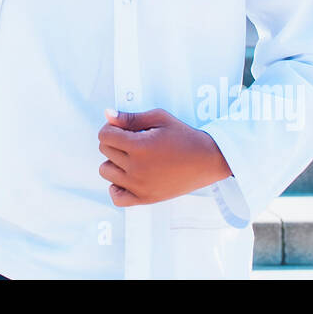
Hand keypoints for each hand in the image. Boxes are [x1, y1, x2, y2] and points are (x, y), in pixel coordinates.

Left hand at [98, 107, 231, 205]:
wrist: (208, 160)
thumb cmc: (185, 137)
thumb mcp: (159, 119)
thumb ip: (131, 118)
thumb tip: (107, 115)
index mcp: (139, 147)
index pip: (105, 135)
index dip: (111, 128)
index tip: (124, 128)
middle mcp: (136, 168)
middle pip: (105, 151)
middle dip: (114, 142)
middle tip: (133, 140)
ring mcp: (139, 186)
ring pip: (106, 172)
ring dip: (114, 162)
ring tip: (132, 157)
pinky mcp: (146, 198)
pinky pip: (116, 197)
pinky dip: (116, 187)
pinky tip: (127, 177)